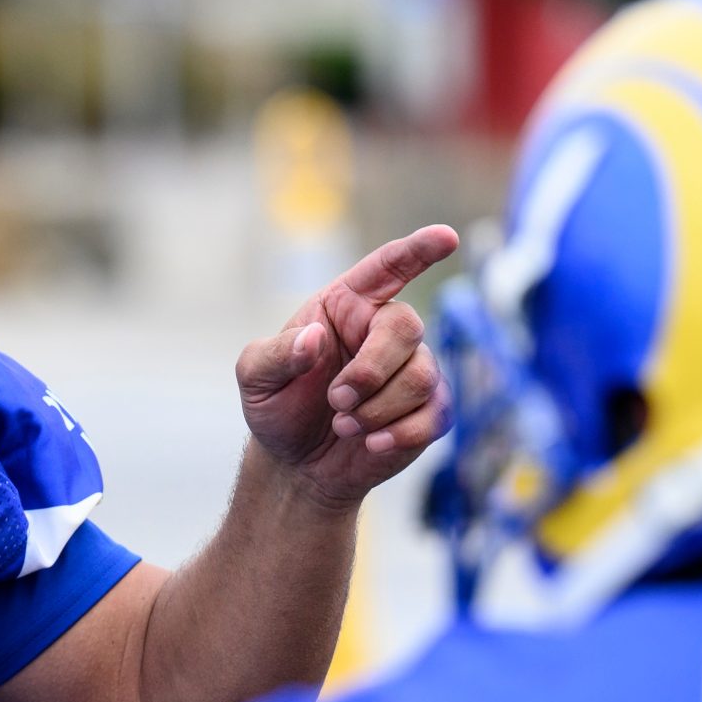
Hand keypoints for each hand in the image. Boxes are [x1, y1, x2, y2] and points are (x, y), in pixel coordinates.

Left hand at [234, 225, 459, 505]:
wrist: (296, 464)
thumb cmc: (277, 407)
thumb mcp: (256, 377)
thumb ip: (277, 354)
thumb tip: (313, 339)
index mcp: (346, 305)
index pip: (388, 267)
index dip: (418, 250)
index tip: (446, 237)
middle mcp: (383, 330)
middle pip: (407, 328)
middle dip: (371, 371)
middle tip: (336, 401)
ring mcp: (411, 369)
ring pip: (422, 376)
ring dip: (377, 409)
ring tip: (344, 425)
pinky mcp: (428, 409)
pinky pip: (436, 413)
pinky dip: (400, 433)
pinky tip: (371, 444)